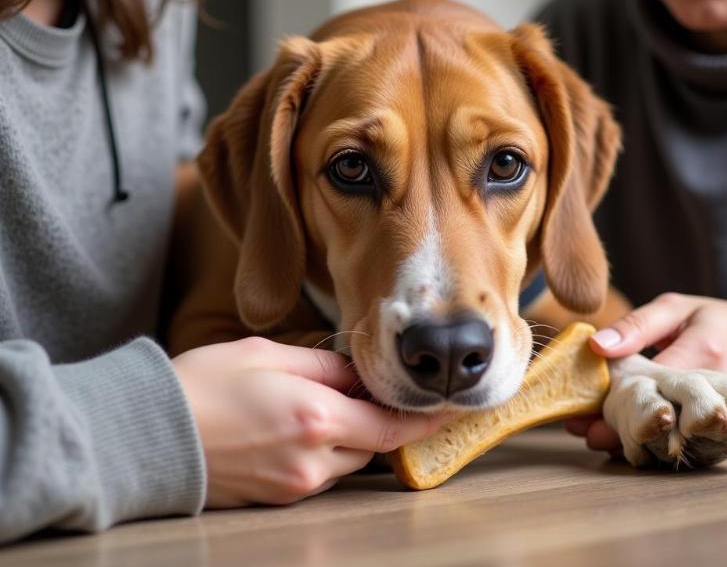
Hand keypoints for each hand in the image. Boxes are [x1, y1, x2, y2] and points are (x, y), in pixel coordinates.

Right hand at [173, 337, 446, 506]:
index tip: (448, 409)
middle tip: (362, 390)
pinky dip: (322, 451)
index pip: (390, 427)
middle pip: (371, 446)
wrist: (151, 432)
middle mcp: (312, 459)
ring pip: (346, 462)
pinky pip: (318, 474)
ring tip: (317, 404)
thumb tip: (359, 372)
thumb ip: (324, 365)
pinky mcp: (276, 497)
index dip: (423, 420)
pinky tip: (294, 426)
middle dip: (374, 419)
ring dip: (347, 436)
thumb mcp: (269, 355)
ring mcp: (293, 484)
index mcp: (316, 418)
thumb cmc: (207, 383)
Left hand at [565, 293, 726, 453]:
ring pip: (676, 440)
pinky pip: (691, 446)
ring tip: (598, 440)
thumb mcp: (677, 309)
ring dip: (639, 443)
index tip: (581, 410)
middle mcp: (717, 393)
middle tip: (584, 432)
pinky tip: (632, 446)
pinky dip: (662, 445)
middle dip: (622, 429)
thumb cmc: (716, 320)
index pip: (652, 386)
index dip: (614, 400)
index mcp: (702, 355)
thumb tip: (597, 344)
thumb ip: (637, 326)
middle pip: (663, 421)